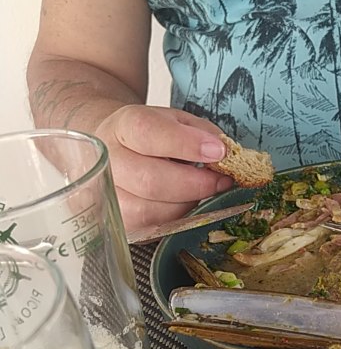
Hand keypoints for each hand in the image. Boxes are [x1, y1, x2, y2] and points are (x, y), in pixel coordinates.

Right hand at [94, 105, 234, 231]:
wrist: (117, 150)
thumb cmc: (151, 138)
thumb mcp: (177, 121)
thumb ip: (200, 132)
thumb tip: (224, 154)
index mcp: (122, 126)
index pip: (147, 132)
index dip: (186, 144)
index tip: (218, 152)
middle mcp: (107, 161)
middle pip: (149, 180)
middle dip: (195, 185)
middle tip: (221, 181)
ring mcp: (107, 196)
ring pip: (150, 210)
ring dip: (187, 204)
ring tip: (202, 192)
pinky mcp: (118, 222)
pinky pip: (152, 227)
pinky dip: (177, 218)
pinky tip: (185, 204)